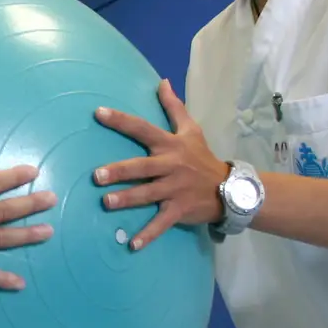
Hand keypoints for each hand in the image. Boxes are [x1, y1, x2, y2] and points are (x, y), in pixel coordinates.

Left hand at [93, 80, 226, 249]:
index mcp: (170, 145)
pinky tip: (131, 245)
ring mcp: (174, 189)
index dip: (121, 120)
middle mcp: (171, 166)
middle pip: (142, 167)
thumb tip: (162, 81)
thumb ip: (174, 107)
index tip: (98, 113)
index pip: (142, 128)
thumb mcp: (191, 129)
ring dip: (127, 200)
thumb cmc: (203, 158)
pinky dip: (148, 235)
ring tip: (107, 203)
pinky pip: (161, 223)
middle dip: (120, 171)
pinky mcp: (179, 210)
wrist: (230, 188)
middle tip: (97, 176)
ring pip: (148, 195)